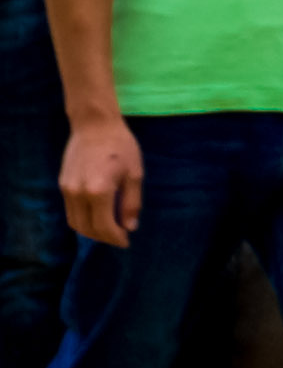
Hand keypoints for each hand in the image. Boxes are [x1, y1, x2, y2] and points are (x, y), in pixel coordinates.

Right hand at [62, 114, 137, 249]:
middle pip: (86, 229)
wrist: (94, 125)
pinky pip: (70, 210)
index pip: (104, 227)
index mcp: (98, 191)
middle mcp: (78, 193)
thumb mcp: (135, 174)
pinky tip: (97, 216)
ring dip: (91, 231)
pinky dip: (82, 219)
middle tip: (119, 237)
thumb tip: (130, 227)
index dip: (115, 238)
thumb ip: (131, 203)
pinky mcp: (62, 184)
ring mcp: (67, 189)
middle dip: (103, 238)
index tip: (126, 242)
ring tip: (109, 229)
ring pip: (75, 222)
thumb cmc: (121, 146)